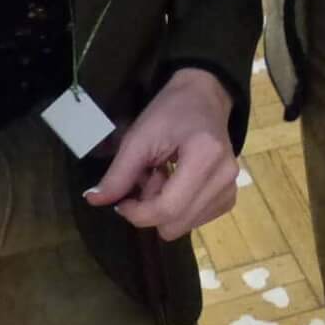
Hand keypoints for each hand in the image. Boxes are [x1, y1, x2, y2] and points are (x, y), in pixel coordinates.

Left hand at [85, 68, 238, 240]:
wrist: (204, 97)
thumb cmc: (170, 111)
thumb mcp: (139, 136)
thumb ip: (118, 173)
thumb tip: (94, 200)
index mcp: (205, 157)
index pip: (168, 209)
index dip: (137, 213)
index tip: (120, 201)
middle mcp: (224, 178)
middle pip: (175, 225)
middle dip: (151, 210)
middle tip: (147, 179)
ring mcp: (230, 189)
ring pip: (182, 227)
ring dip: (164, 209)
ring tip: (163, 177)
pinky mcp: (229, 197)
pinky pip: (194, 221)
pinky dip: (178, 208)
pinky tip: (176, 183)